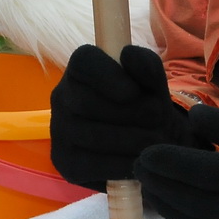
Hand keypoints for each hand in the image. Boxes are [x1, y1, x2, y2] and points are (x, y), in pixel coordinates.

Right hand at [50, 44, 197, 190]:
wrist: (149, 149)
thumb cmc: (147, 109)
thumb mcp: (154, 85)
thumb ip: (146, 65)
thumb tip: (127, 55)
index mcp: (80, 69)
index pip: (83, 61)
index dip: (108, 75)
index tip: (134, 92)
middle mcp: (62, 97)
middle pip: (88, 102)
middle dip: (131, 113)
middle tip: (158, 121)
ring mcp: (59, 131)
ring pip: (92, 135)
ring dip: (132, 140)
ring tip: (154, 141)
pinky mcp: (65, 163)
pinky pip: (93, 164)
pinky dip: (123, 164)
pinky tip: (140, 161)